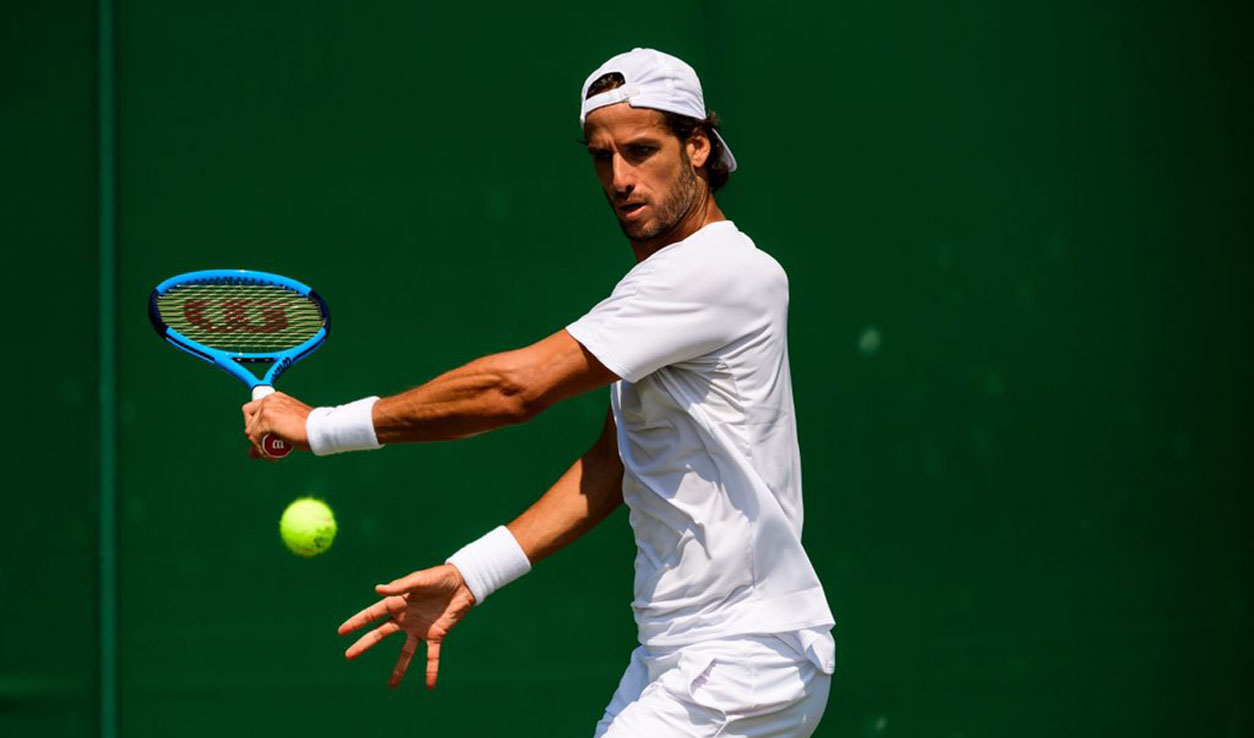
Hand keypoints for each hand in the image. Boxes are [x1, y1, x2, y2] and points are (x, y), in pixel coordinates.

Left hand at [241, 391, 311, 458]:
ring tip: (275, 454)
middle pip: (248, 424)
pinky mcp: (267, 417)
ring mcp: (267, 407)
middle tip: (269, 448)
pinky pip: (255, 438)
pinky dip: (263, 450)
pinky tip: (276, 455)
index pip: (251, 412)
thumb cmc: (309, 430)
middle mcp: (269, 400)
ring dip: (261, 447)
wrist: (320, 429)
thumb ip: (267, 438)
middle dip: (256, 439)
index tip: (264, 439)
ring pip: (251, 433)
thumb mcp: (285, 432)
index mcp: (275, 398)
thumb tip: (251, 455)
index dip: (255, 428)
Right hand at [337, 564, 475, 689]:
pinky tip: (430, 686)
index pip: (372, 615)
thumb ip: (400, 587)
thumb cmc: (439, 577)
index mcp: (398, 603)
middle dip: (364, 644)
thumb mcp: (419, 580)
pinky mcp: (436, 635)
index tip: (341, 632)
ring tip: (391, 686)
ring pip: (406, 652)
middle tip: (348, 656)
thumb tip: (377, 590)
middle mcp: (405, 618)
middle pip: (380, 634)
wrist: (463, 583)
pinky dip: (431, 670)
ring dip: (399, 669)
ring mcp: (419, 629)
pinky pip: (432, 656)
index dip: (357, 622)